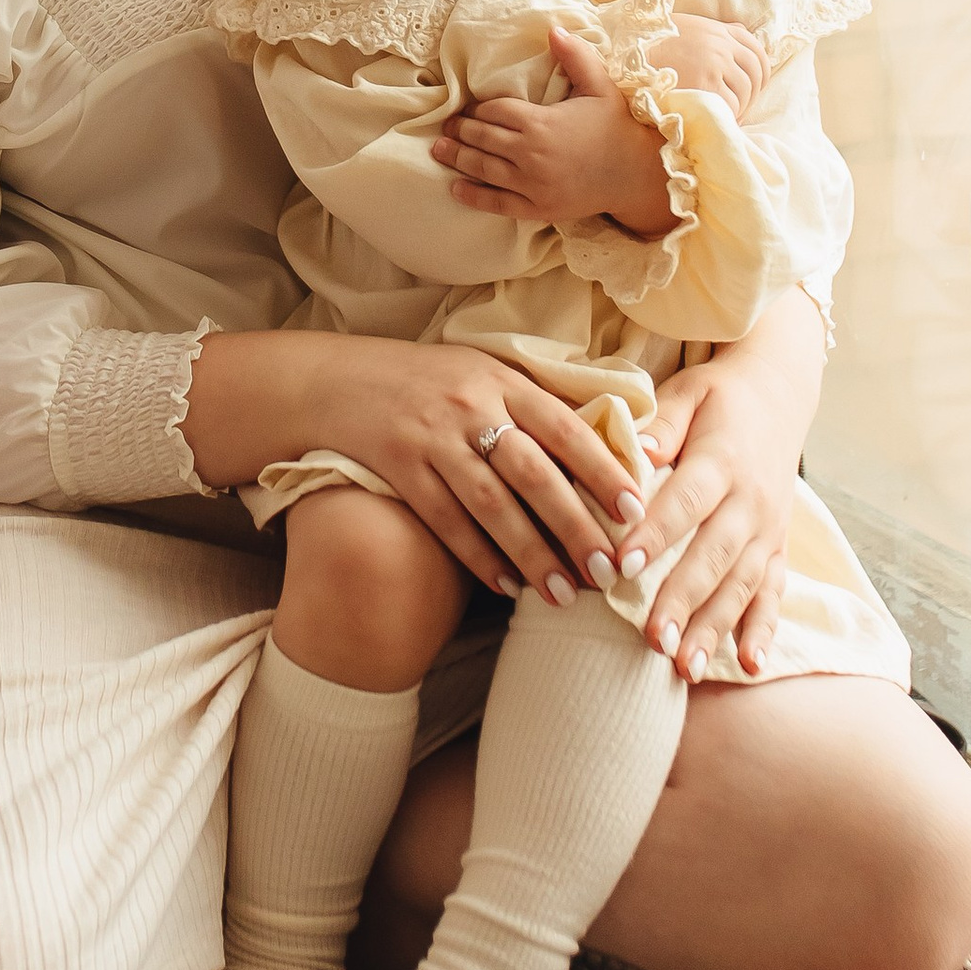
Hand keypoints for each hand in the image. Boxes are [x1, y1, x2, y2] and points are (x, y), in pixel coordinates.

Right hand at [184, 330, 642, 601]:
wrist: (335, 381)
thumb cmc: (425, 383)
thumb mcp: (480, 374)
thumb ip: (532, 405)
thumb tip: (607, 448)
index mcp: (500, 379)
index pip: (565, 427)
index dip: (603, 470)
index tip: (636, 511)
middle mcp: (470, 406)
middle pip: (535, 474)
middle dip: (577, 526)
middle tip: (611, 571)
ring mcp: (432, 439)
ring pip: (493, 506)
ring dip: (533, 554)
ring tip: (566, 595)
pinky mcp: (400, 468)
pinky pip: (446, 521)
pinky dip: (479, 556)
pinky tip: (508, 586)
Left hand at [433, 24, 673, 233]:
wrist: (636, 174)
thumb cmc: (617, 127)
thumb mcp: (600, 86)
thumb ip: (575, 57)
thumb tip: (552, 28)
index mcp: (540, 122)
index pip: (495, 111)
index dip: (479, 108)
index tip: (470, 107)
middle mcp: (530, 154)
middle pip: (483, 139)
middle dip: (461, 130)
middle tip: (447, 126)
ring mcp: (532, 184)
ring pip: (483, 169)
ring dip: (457, 158)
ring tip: (439, 150)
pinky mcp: (537, 208)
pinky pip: (496, 203)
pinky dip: (473, 196)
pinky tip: (455, 188)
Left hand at [617, 294, 824, 680]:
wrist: (780, 392)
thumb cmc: (718, 395)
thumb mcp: (689, 391)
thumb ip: (662, 422)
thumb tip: (638, 450)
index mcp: (722, 460)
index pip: (685, 501)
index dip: (655, 533)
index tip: (621, 565)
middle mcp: (751, 500)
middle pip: (714, 555)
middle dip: (684, 600)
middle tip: (652, 639)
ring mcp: (768, 528)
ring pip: (742, 584)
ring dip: (715, 628)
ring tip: (686, 666)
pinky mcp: (779, 547)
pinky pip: (773, 593)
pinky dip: (763, 630)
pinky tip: (750, 666)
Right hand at [662, 11, 767, 119]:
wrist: (629, 55)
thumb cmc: (654, 44)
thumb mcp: (688, 27)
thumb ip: (716, 31)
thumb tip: (741, 32)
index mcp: (718, 30)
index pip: (756, 50)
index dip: (761, 73)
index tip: (755, 87)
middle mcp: (720, 44)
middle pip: (754, 73)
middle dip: (753, 94)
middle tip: (741, 108)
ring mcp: (715, 64)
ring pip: (745, 91)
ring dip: (740, 107)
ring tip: (726, 116)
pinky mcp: (705, 85)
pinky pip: (730, 105)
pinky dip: (728, 116)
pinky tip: (717, 119)